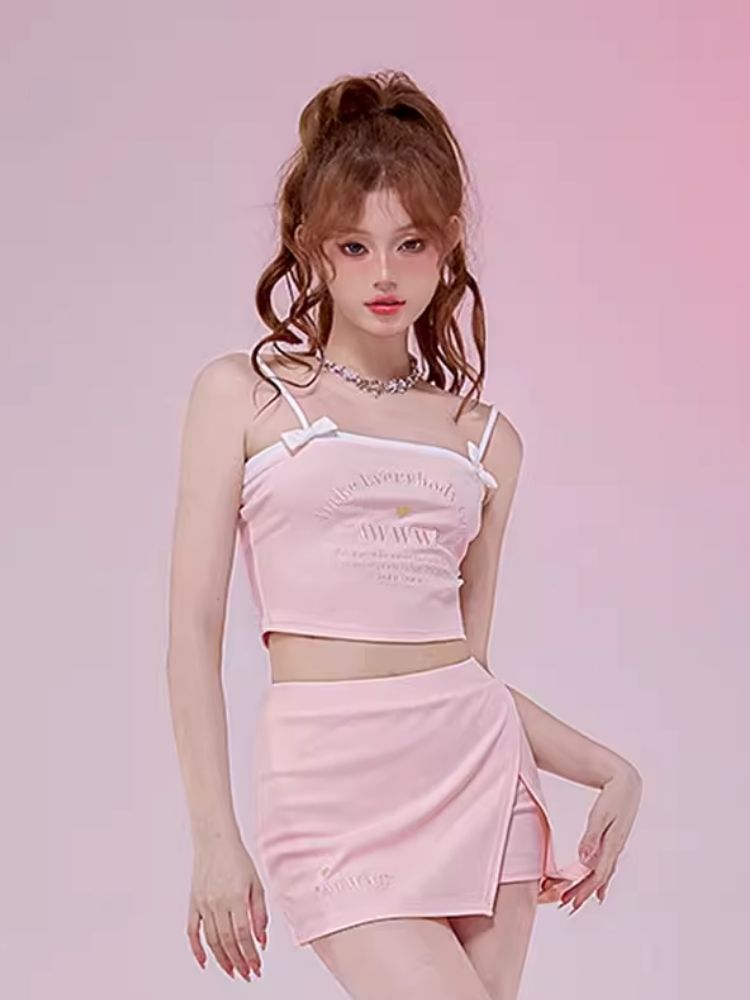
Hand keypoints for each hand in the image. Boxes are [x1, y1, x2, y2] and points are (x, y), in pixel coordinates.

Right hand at [187, 837, 268, 980]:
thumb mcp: (256, 882)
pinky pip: (192, 931)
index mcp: (235, 896)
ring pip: (211, 940)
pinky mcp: (193, 902)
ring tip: (232, 971)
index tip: (256, 967)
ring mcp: (203, 904)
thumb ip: (259, 912)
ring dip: (222, 959)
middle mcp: (217, 902)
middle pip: (227, 941)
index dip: (250, 954)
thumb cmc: (238, 858)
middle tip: (247, 974)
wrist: (215, 840)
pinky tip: (204, 962)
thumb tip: (261, 940)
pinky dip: (196, 949)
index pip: (243, 934)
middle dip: (238, 961)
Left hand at [559, 763, 642, 913]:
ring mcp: (616, 846)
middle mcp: (616, 849)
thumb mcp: (600, 815)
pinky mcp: (614, 841)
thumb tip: (584, 860)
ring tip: (576, 899)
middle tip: (568, 905)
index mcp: (613, 845)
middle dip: (584, 892)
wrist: (627, 784)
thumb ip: (591, 837)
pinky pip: (606, 864)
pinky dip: (599, 877)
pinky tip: (597, 886)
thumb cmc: (613, 797)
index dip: (584, 890)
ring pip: (602, 872)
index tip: (571, 901)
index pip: (597, 874)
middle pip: (599, 877)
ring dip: (589, 886)